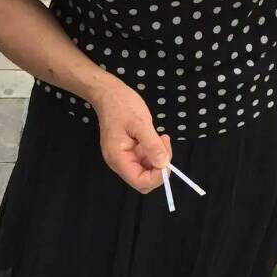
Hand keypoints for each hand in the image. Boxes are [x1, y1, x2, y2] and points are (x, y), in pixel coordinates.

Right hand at [93, 78, 171, 192]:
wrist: (109, 94)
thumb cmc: (122, 106)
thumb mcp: (140, 123)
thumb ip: (152, 145)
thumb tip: (164, 164)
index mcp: (118, 159)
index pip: (140, 182)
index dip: (157, 177)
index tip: (167, 160)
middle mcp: (120, 163)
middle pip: (144, 180)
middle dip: (159, 167)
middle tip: (165, 145)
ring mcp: (124, 157)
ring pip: (147, 170)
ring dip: (159, 158)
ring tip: (161, 137)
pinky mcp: (129, 151)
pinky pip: (145, 160)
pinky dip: (155, 152)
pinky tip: (157, 137)